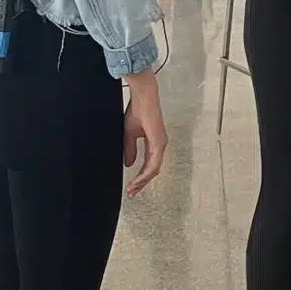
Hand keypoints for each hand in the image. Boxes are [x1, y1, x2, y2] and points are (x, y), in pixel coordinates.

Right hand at [123, 71, 166, 196]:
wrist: (142, 96)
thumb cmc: (137, 110)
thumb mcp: (129, 134)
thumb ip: (130, 150)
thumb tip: (130, 164)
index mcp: (155, 143)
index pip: (149, 166)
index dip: (140, 178)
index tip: (131, 187)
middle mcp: (160, 145)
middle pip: (153, 171)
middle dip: (141, 183)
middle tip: (131, 193)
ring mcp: (160, 144)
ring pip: (153, 169)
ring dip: (142, 181)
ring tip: (132, 189)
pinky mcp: (158, 141)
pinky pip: (153, 163)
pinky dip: (145, 173)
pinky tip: (138, 180)